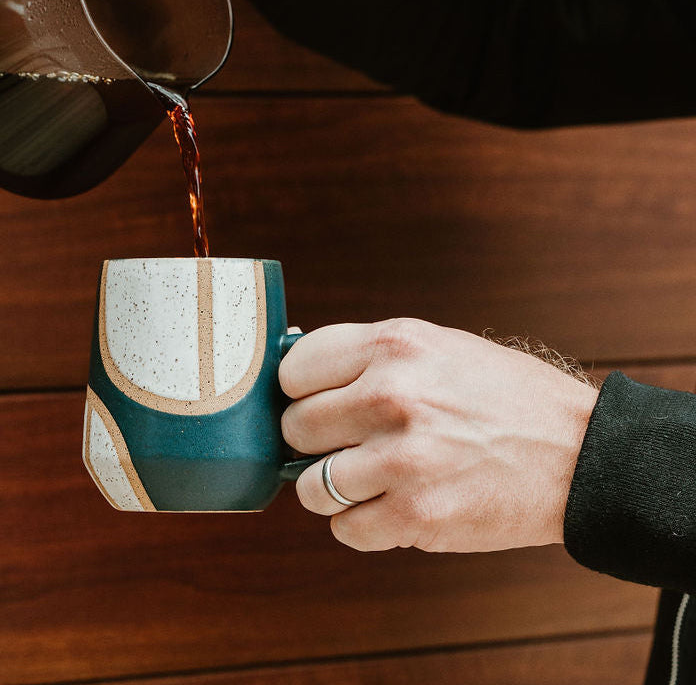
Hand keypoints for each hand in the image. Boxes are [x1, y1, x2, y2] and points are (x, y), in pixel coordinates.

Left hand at [280, 318, 598, 552]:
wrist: (580, 452)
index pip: (294, 369)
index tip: (317, 402)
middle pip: (296, 427)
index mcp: (394, 344)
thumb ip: (368, 357)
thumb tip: (296, 377)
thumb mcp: (436, 345)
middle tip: (346, 444)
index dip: (302, 390)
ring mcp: (403, 458)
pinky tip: (390, 508)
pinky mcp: (418, 514)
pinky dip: (360, 526)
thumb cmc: (503, 396)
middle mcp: (392, 394)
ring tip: (367, 481)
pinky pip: (345, 530)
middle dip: (314, 441)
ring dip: (332, 490)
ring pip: (311, 486)